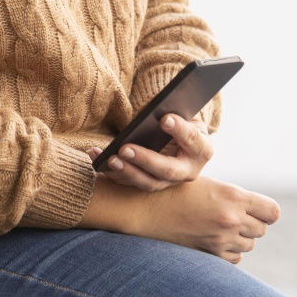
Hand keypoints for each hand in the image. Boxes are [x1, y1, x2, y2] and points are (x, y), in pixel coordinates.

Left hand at [86, 112, 211, 191]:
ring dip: (127, 172)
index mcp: (201, 149)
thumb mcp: (185, 114)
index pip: (193, 140)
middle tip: (125, 148)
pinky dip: (110, 171)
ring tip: (110, 158)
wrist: (179, 139)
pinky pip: (128, 181)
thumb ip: (176, 114)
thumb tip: (159, 112)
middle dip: (146, 160)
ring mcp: (167, 181)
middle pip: (167, 170)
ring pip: (147, 182)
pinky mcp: (148, 183)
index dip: (180, 130)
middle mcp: (187, 171)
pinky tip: (95, 156)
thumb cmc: (182, 121)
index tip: (164, 118)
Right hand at [127, 175, 281, 263]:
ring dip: (239, 237)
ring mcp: (222, 240)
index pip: (272, 212)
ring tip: (218, 225)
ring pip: (249, 245)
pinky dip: (228, 250)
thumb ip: (232, 196)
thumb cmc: (175, 189)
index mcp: (233, 196)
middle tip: (232, 215)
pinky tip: (212, 238)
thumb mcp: (207, 183)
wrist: (146, 208)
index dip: (266, 211)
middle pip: (262, 230)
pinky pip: (234, 258)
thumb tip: (252, 208)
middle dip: (251, 223)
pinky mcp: (211, 255)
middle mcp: (231, 219)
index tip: (256, 209)